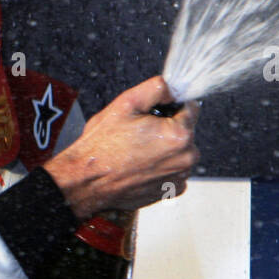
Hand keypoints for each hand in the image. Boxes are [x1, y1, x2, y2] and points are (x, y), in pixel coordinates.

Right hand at [43, 77, 198, 218]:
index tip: (151, 115)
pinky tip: (140, 166)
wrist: (87, 182)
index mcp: (179, 134)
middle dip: (166, 128)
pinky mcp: (171, 190)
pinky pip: (173, 170)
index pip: (191, 108)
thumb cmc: (102, 146)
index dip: (169, 107)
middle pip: (185, 131)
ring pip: (179, 151)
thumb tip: (173, 88)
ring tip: (136, 152)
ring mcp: (179, 176)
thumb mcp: (125, 104)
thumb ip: (157, 88)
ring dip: (164, 148)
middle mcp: (186, 158)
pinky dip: (160, 167)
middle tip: (138, 134)